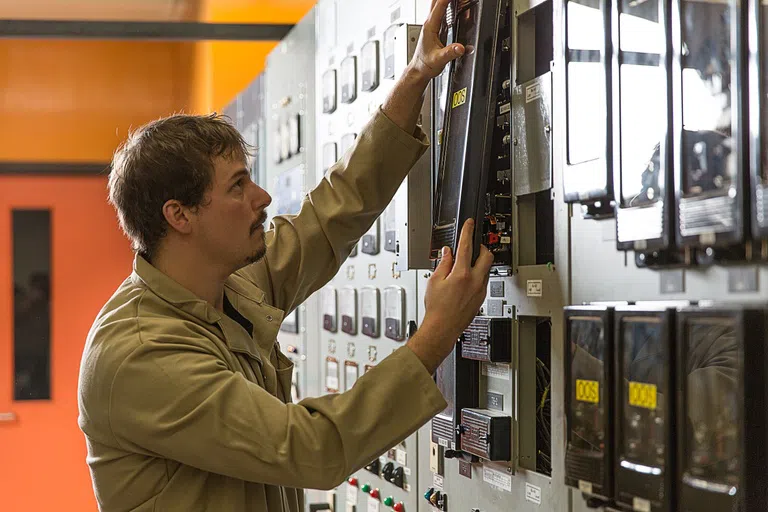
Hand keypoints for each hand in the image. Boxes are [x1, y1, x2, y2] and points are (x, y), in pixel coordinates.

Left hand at [407, 0, 465, 84]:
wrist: (419, 70)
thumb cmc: (425, 65)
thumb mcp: (439, 59)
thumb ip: (450, 53)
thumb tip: (460, 48)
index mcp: (430, 27)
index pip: (439, 6)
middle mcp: (429, 24)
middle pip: (436, 2)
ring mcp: (431, 26)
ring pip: (437, 6)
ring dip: (445, 0)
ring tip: (457, 1)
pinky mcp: (434, 29)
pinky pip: (440, 13)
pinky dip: (446, 6)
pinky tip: (453, 6)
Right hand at [407, 219, 493, 372]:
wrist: (442, 328)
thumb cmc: (437, 309)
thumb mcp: (434, 281)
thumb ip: (443, 264)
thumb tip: (447, 253)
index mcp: (462, 274)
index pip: (466, 246)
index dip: (467, 232)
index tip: (470, 224)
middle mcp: (475, 281)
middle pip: (487, 256)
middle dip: (481, 248)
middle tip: (473, 246)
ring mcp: (480, 290)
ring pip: (486, 269)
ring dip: (478, 263)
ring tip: (464, 266)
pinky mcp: (481, 298)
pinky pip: (483, 281)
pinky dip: (477, 276)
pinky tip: (465, 280)